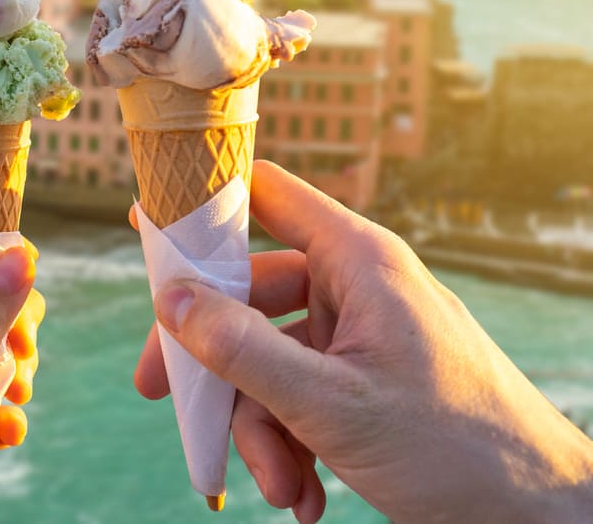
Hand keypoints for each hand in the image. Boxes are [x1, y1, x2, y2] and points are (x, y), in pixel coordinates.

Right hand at [133, 161, 592, 523]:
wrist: (538, 519)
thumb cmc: (455, 449)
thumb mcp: (330, 402)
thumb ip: (242, 348)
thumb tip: (169, 299)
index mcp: (357, 261)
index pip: (266, 194)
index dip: (204, 201)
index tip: (145, 221)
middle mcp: (355, 287)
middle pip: (249, 295)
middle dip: (215, 362)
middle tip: (162, 394)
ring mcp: (359, 336)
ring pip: (269, 358)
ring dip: (261, 428)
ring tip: (281, 486)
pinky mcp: (363, 380)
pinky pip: (299, 393)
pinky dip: (290, 444)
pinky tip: (302, 494)